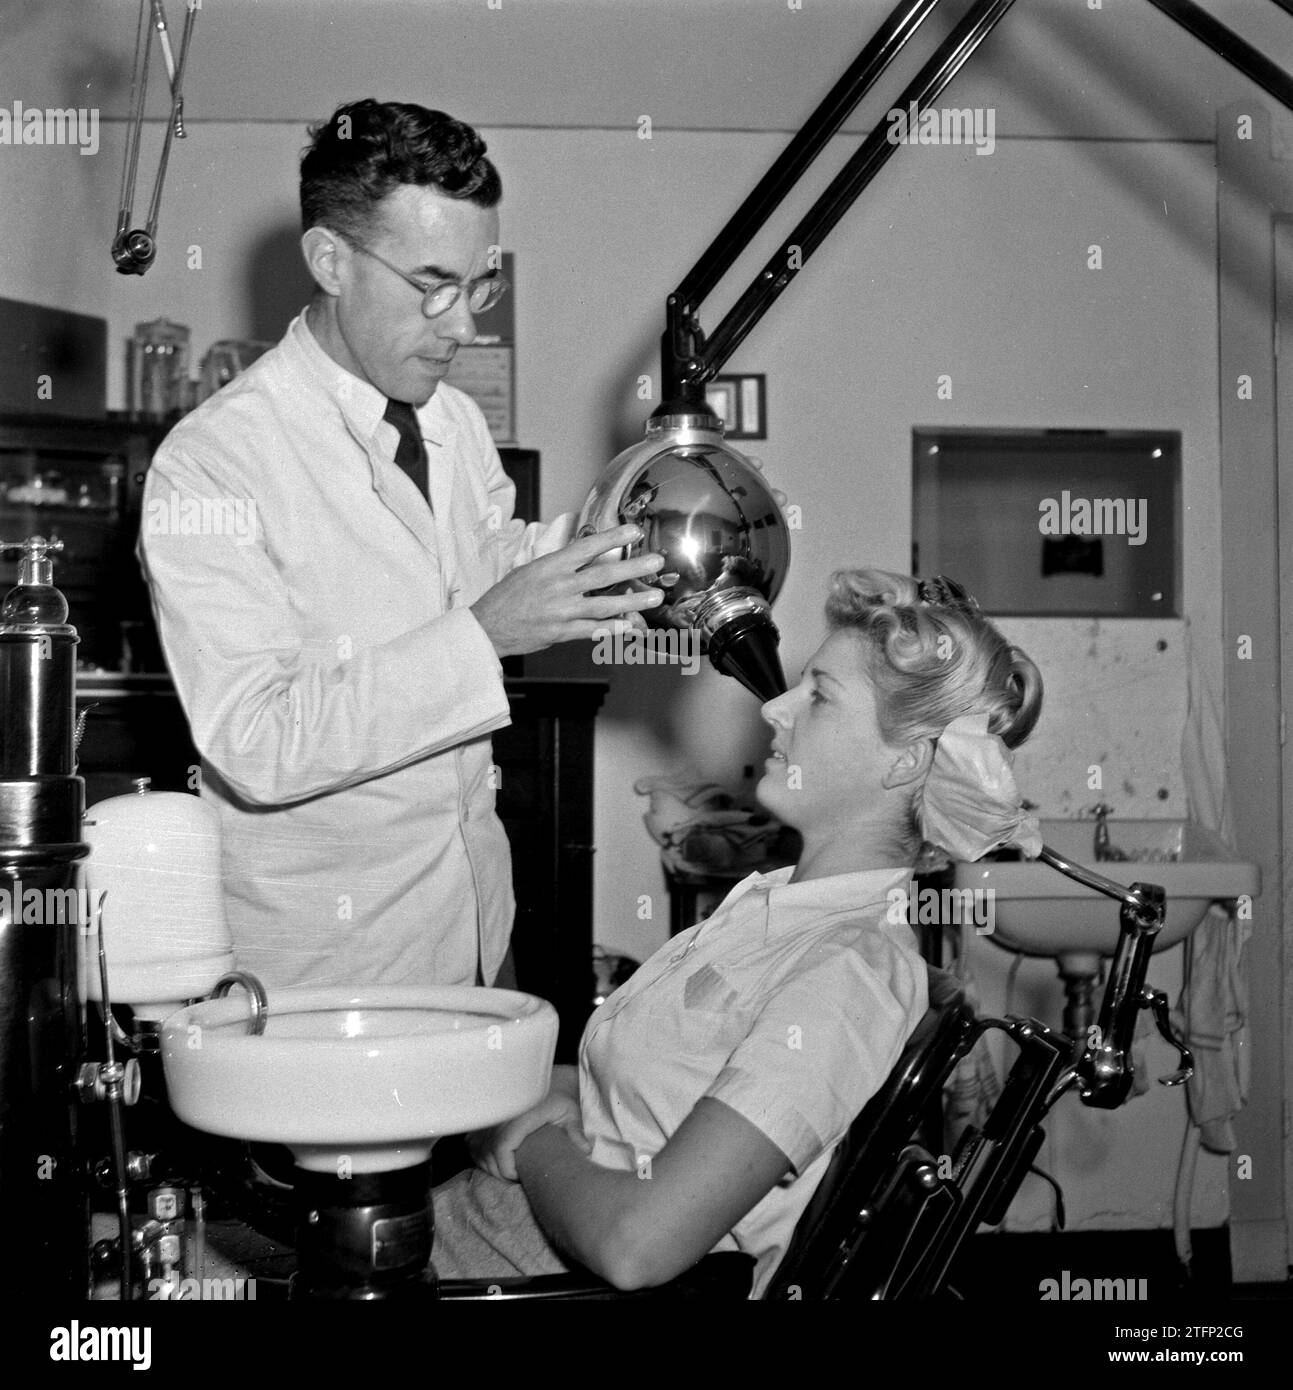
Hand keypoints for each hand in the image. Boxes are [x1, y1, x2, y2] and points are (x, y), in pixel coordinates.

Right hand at [468, 1091, 591, 1181]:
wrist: (545, 1079)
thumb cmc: (558, 1096)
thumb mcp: (570, 1111)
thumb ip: (575, 1131)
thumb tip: (585, 1150)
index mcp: (520, 1113)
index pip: (502, 1146)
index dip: (506, 1167)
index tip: (517, 1176)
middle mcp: (501, 1113)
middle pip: (488, 1151)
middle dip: (498, 1170)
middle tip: (514, 1177)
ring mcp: (490, 1114)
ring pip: (478, 1147)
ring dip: (489, 1163)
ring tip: (507, 1169)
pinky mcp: (484, 1116)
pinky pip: (472, 1141)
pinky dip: (480, 1153)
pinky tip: (494, 1159)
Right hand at [470, 524, 664, 657]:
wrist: (487, 627)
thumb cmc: (508, 597)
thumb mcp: (530, 570)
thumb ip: (560, 565)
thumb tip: (585, 554)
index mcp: (550, 566)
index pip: (587, 547)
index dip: (613, 538)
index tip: (634, 532)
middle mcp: (558, 587)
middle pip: (603, 575)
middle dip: (634, 569)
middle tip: (656, 563)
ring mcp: (561, 611)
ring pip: (605, 605)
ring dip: (633, 601)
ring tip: (655, 597)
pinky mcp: (561, 633)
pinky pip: (593, 630)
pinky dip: (613, 628)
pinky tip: (631, 625)